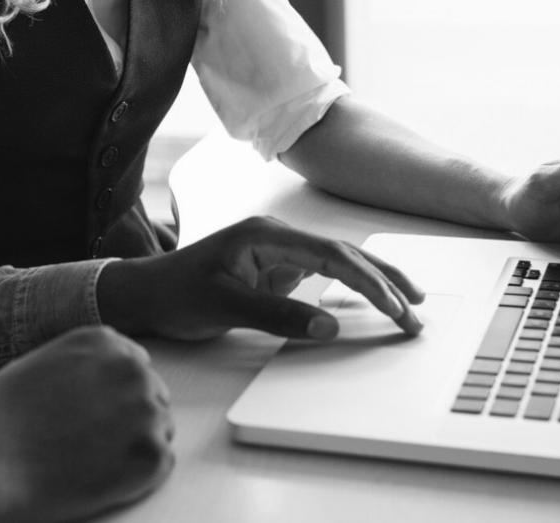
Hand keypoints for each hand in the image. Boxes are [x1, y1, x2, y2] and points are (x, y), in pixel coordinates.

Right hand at [0, 326, 172, 522]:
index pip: (133, 366)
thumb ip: (82, 367)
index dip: (115, 396)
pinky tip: (101, 477)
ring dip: (134, 447)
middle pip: (151, 396)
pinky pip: (160, 465)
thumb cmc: (1, 416)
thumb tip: (101, 384)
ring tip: (91, 461)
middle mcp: (133, 368)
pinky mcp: (151, 454)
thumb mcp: (42, 364)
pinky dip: (137, 477)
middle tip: (94, 445)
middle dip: (130, 420)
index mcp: (105, 342)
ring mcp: (146, 410)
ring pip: (159, 431)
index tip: (96, 415)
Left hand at [97, 216, 424, 340]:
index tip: (394, 307)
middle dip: (384, 281)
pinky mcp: (276, 269)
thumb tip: (329, 325)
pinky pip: (323, 275)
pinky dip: (351, 288)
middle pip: (344, 254)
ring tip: (410, 302)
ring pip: (338, 262)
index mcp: (265, 234)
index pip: (332, 255)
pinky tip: (374, 300)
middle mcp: (276, 236)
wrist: (143, 293)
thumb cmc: (174, 294)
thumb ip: (277, 315)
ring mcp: (278, 251)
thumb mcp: (223, 307)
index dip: (368, 282)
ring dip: (374, 282)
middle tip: (416, 311)